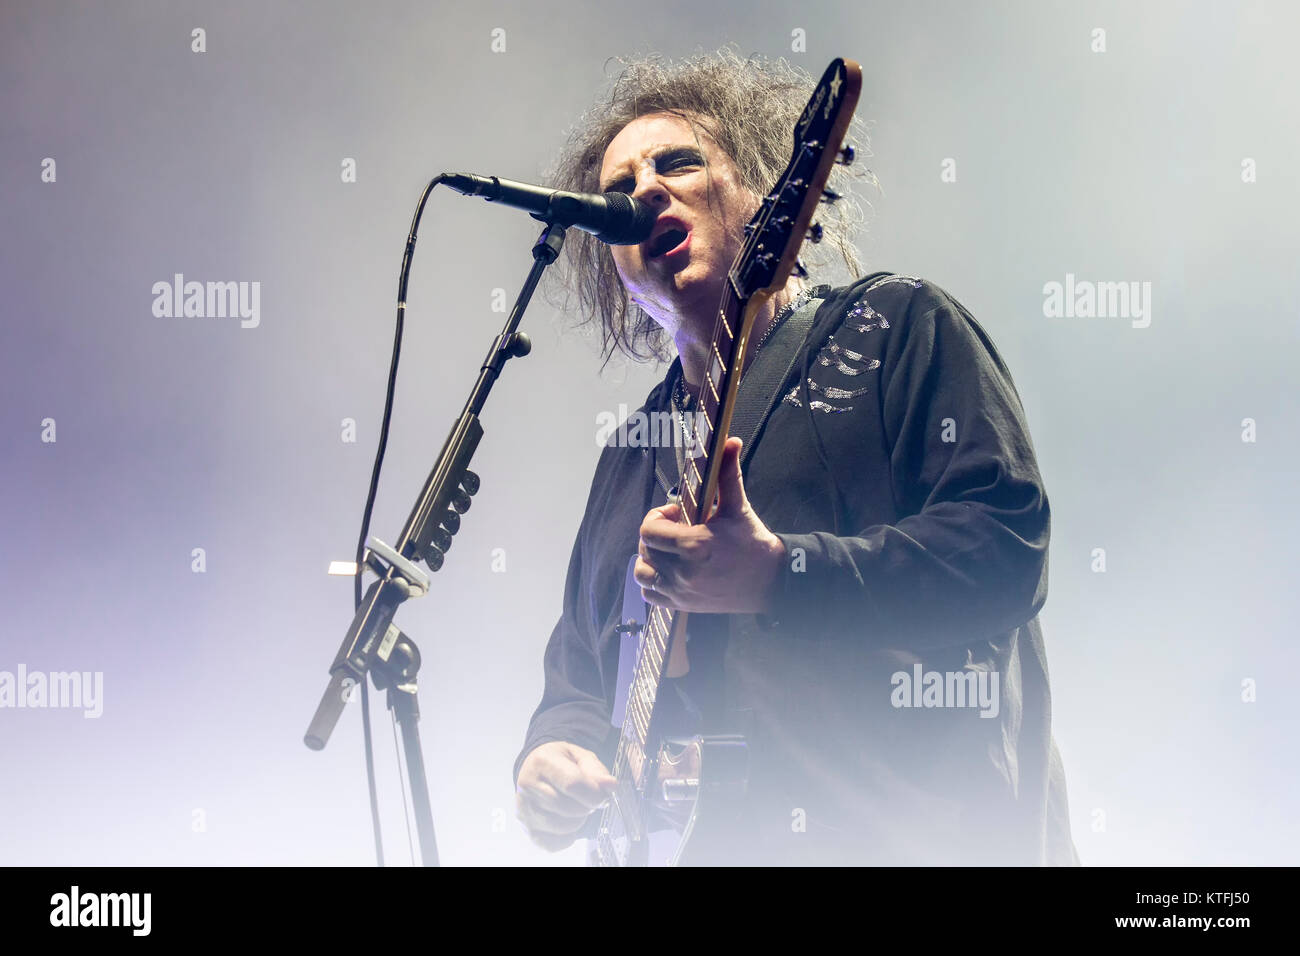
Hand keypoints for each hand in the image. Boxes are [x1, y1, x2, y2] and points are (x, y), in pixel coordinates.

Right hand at [515, 741, 616, 851]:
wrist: (534, 768)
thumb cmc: (560, 762)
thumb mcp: (580, 757)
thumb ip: (597, 771)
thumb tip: (611, 786)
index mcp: (543, 761)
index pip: (573, 784)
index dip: (594, 794)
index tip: (601, 795)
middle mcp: (528, 785)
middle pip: (570, 808)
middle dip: (587, 807)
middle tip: (586, 799)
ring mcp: (524, 808)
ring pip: (562, 827)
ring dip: (578, 821)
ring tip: (575, 807)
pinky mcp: (525, 827)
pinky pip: (551, 844)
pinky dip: (566, 837)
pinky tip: (566, 821)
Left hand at [634, 436, 785, 613]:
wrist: (771, 580)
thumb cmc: (753, 542)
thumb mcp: (738, 506)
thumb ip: (727, 473)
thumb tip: (729, 441)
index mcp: (693, 545)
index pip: (648, 529)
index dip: (657, 517)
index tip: (676, 514)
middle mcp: (682, 571)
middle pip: (644, 549)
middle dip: (655, 535)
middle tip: (676, 530)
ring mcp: (682, 592)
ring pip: (643, 574)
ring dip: (650, 560)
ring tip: (668, 552)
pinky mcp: (684, 605)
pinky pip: (650, 596)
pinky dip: (654, 583)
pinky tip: (670, 571)